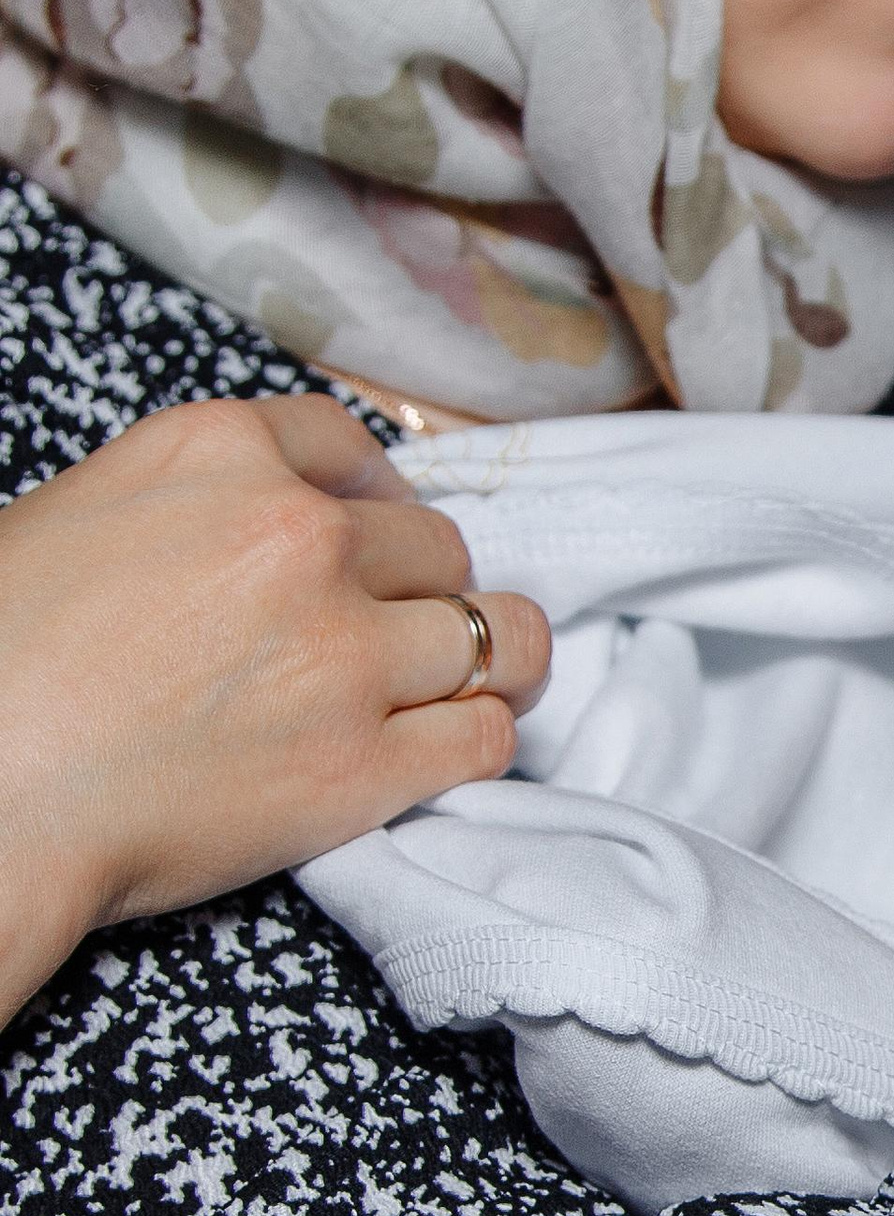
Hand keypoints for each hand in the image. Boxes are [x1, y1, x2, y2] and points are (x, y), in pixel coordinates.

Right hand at [0, 397, 549, 1022]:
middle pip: (434, 546)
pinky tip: (451, 748)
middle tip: (399, 630)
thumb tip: (233, 542)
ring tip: (478, 682)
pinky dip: (480, 739)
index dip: (374, 499)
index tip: (377, 533)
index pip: (347, 450)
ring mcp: (345, 653)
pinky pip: (487, 737)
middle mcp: (301, 537)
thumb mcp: (75, 520)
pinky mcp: (365, 765)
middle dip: (421, 589)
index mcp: (220, 454)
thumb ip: (185, 510)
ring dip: (489, 659)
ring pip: (497, 634)